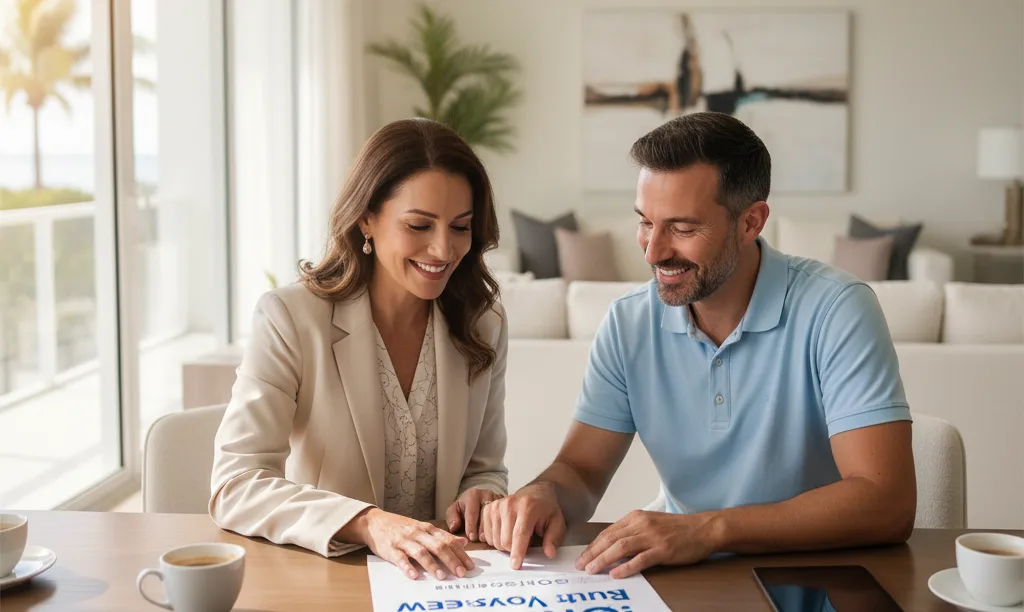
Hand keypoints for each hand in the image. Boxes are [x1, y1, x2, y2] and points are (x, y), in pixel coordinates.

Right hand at [343, 508, 474, 580]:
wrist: (374, 522)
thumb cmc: (401, 526)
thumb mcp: (423, 528)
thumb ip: (442, 535)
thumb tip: (463, 542)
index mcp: (427, 528)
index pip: (448, 540)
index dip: (460, 553)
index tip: (470, 565)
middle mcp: (417, 533)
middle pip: (438, 546)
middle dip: (451, 560)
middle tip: (461, 573)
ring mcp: (404, 541)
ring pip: (420, 552)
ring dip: (432, 564)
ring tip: (441, 576)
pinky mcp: (390, 549)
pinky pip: (400, 558)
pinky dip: (407, 567)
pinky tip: (414, 575)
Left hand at [446, 488, 502, 541]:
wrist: (479, 500)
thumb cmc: (465, 507)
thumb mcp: (454, 510)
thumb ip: (451, 517)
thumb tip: (454, 526)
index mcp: (473, 494)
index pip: (473, 512)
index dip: (471, 526)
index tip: (471, 537)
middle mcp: (487, 494)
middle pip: (487, 513)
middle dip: (483, 528)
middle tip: (480, 539)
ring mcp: (499, 498)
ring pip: (498, 515)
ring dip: (493, 529)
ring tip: (489, 539)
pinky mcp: (507, 504)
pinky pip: (506, 517)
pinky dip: (502, 527)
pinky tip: (498, 535)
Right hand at [480, 482, 565, 569]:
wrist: (536, 492)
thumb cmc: (546, 510)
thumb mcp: (557, 522)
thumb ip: (553, 538)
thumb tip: (550, 554)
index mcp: (528, 507)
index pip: (520, 534)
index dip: (517, 552)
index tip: (516, 565)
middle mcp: (509, 504)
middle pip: (505, 540)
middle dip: (514, 549)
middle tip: (525, 542)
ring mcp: (497, 506)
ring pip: (495, 540)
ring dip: (505, 545)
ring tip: (515, 535)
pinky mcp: (489, 508)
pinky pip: (487, 535)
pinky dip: (496, 539)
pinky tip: (505, 532)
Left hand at [574, 510, 721, 577]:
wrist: (703, 528)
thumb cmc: (678, 529)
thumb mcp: (651, 524)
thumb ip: (632, 532)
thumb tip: (612, 548)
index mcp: (636, 517)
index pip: (608, 532)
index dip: (593, 545)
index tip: (583, 556)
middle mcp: (641, 524)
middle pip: (610, 539)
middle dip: (593, 553)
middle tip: (581, 565)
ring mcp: (652, 536)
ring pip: (621, 547)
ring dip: (604, 559)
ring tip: (592, 570)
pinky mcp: (663, 549)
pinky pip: (640, 559)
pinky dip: (626, 567)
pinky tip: (616, 574)